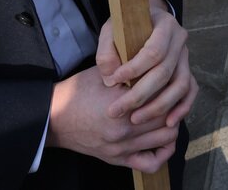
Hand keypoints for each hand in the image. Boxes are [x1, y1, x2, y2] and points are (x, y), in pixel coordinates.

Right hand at [48, 66, 179, 173]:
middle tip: (172, 96)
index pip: (162, 96)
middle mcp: (124, 129)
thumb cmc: (78, 92)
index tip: (170, 80)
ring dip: (172, 126)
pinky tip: (162, 140)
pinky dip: (163, 153)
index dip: (170, 87)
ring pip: (166, 138)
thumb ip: (130, 70)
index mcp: (121, 104)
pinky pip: (150, 164)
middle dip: (174, 105)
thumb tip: (156, 64)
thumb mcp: (104, 74)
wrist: (53, 118)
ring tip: (168, 114)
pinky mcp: (118, 159)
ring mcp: (122, 147)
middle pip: (167, 117)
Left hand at [95, 0, 196, 127]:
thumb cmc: (127, 26)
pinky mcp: (187, 71)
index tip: (112, 81)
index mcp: (165, 25)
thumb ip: (107, 51)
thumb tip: (110, 78)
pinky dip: (182, 108)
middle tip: (116, 111)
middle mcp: (180, 40)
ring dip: (158, 106)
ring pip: (180, 85)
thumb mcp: (112, 29)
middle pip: (165, 72)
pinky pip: (190, 91)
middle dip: (140, 96)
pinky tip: (169, 122)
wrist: (147, 20)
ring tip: (136, 119)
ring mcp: (186, 57)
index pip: (154, 51)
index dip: (134, 69)